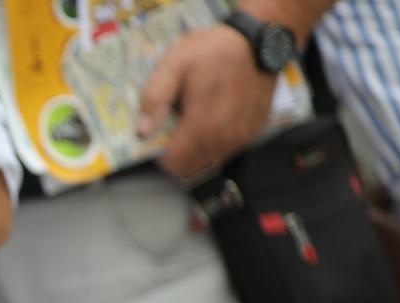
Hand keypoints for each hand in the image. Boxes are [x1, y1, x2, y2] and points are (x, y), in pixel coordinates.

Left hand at [138, 25, 277, 180]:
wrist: (257, 39)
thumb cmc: (213, 50)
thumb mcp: (174, 65)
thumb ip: (155, 98)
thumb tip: (142, 131)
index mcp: (202, 126)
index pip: (173, 164)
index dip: (160, 155)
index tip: (158, 137)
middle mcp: (225, 138)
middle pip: (190, 166)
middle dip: (178, 152)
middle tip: (176, 125)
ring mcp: (243, 136)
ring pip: (209, 159)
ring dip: (197, 147)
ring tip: (196, 118)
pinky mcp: (254, 131)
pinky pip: (227, 148)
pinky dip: (216, 139)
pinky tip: (214, 116)